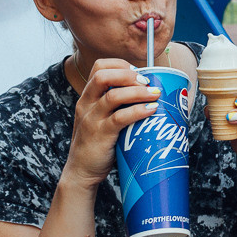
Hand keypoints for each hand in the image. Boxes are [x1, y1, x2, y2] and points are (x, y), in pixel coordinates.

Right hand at [63, 58, 161, 187]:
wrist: (81, 171)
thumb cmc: (99, 142)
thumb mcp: (102, 118)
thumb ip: (119, 105)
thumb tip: (151, 93)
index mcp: (87, 97)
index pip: (99, 67)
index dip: (121, 65)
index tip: (139, 72)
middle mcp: (87, 104)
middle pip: (103, 76)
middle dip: (128, 74)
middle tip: (147, 82)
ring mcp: (92, 119)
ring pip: (113, 96)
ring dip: (138, 92)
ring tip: (155, 95)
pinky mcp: (100, 135)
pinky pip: (119, 118)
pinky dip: (138, 111)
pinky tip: (151, 110)